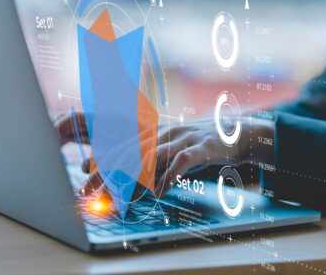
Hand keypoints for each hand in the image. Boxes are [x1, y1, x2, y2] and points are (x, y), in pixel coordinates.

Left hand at [54, 112, 274, 195]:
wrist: (241, 132)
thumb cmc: (205, 146)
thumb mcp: (177, 154)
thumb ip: (158, 167)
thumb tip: (136, 189)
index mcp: (159, 132)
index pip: (126, 143)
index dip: (104, 155)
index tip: (84, 168)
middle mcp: (167, 132)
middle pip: (132, 150)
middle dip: (108, 169)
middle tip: (90, 186)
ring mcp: (185, 137)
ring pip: (152, 154)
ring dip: (132, 176)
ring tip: (118, 194)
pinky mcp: (202, 146)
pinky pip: (182, 161)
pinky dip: (169, 176)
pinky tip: (159, 192)